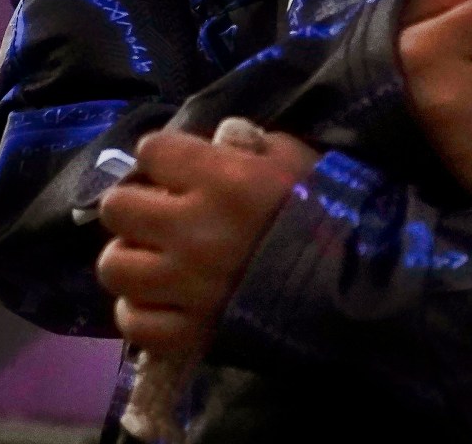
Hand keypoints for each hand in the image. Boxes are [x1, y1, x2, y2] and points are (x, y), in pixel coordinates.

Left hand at [96, 126, 320, 353]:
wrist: (357, 285)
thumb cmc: (325, 210)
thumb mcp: (293, 157)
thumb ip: (248, 144)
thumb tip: (216, 140)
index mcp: (221, 180)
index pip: (151, 150)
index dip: (161, 156)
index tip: (175, 166)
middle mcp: (192, 230)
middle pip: (118, 208)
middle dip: (135, 204)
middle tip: (157, 211)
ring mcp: (185, 285)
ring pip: (114, 267)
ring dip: (131, 258)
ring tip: (153, 258)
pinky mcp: (189, 331)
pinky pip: (134, 321)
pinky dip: (140, 310)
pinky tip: (159, 300)